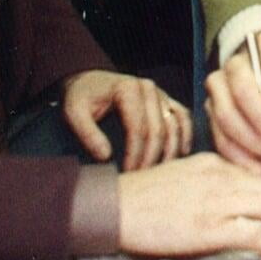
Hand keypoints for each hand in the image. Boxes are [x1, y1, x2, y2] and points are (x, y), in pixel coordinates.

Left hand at [62, 70, 190, 169]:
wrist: (90, 80)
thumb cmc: (82, 97)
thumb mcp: (74, 112)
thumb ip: (87, 133)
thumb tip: (105, 156)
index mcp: (128, 89)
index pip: (138, 127)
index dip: (135, 154)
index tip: (129, 174)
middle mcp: (149, 88)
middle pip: (158, 129)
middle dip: (151, 157)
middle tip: (142, 179)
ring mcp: (160, 93)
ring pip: (174, 125)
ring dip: (170, 151)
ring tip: (161, 173)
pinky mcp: (166, 100)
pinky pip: (183, 116)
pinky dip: (186, 134)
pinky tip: (182, 153)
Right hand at [117, 153, 260, 258]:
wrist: (116, 207)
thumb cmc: (143, 196)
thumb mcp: (182, 173)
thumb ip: (209, 179)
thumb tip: (233, 198)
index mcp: (213, 162)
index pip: (258, 172)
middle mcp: (220, 176)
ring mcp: (217, 201)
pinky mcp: (211, 228)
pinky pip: (254, 233)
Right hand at [205, 31, 260, 173]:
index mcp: (237, 66)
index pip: (243, 91)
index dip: (260, 116)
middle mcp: (218, 84)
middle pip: (226, 115)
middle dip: (250, 138)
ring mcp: (211, 104)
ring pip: (221, 134)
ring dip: (244, 154)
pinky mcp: (212, 124)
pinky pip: (222, 146)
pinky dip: (239, 160)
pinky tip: (256, 167)